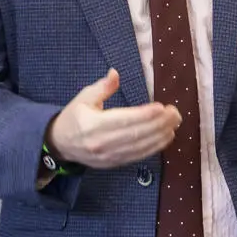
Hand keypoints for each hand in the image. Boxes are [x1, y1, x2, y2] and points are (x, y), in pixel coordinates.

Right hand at [47, 69, 182, 168]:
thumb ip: (102, 87)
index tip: (161, 107)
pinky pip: (138, 156)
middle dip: (159, 124)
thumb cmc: (74, 117)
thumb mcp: (83, 97)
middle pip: (135, 135)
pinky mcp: (114, 163)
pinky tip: (166, 137)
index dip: (144, 115)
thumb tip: (115, 73)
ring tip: (174, 124)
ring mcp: (108, 156)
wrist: (61, 144)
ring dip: (161, 136)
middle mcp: (101, 143)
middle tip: (175, 113)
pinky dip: (154, 147)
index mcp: (92, 125)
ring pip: (140, 147)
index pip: (123, 120)